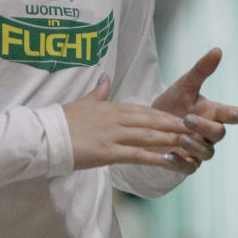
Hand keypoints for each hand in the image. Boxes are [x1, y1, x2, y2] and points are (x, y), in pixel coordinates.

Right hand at [62, 75, 196, 172]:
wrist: (44, 136)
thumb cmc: (61, 121)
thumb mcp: (82, 102)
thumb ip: (98, 92)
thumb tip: (105, 78)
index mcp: (109, 107)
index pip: (142, 110)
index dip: (162, 114)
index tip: (178, 117)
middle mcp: (114, 119)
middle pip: (149, 121)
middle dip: (172, 125)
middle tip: (193, 128)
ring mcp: (112, 135)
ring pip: (147, 136)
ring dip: (169, 139)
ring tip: (189, 142)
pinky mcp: (107, 152)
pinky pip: (136, 154)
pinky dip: (154, 157)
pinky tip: (169, 160)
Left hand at [152, 47, 237, 166]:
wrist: (149, 124)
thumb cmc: (173, 103)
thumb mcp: (184, 86)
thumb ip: (201, 70)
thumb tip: (217, 50)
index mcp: (214, 113)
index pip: (233, 116)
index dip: (234, 115)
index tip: (231, 114)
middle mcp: (210, 133)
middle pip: (219, 133)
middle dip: (206, 127)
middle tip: (188, 119)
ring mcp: (200, 149)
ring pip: (207, 152)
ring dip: (194, 145)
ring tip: (180, 137)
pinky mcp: (186, 163)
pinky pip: (188, 167)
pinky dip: (179, 162)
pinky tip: (168, 155)